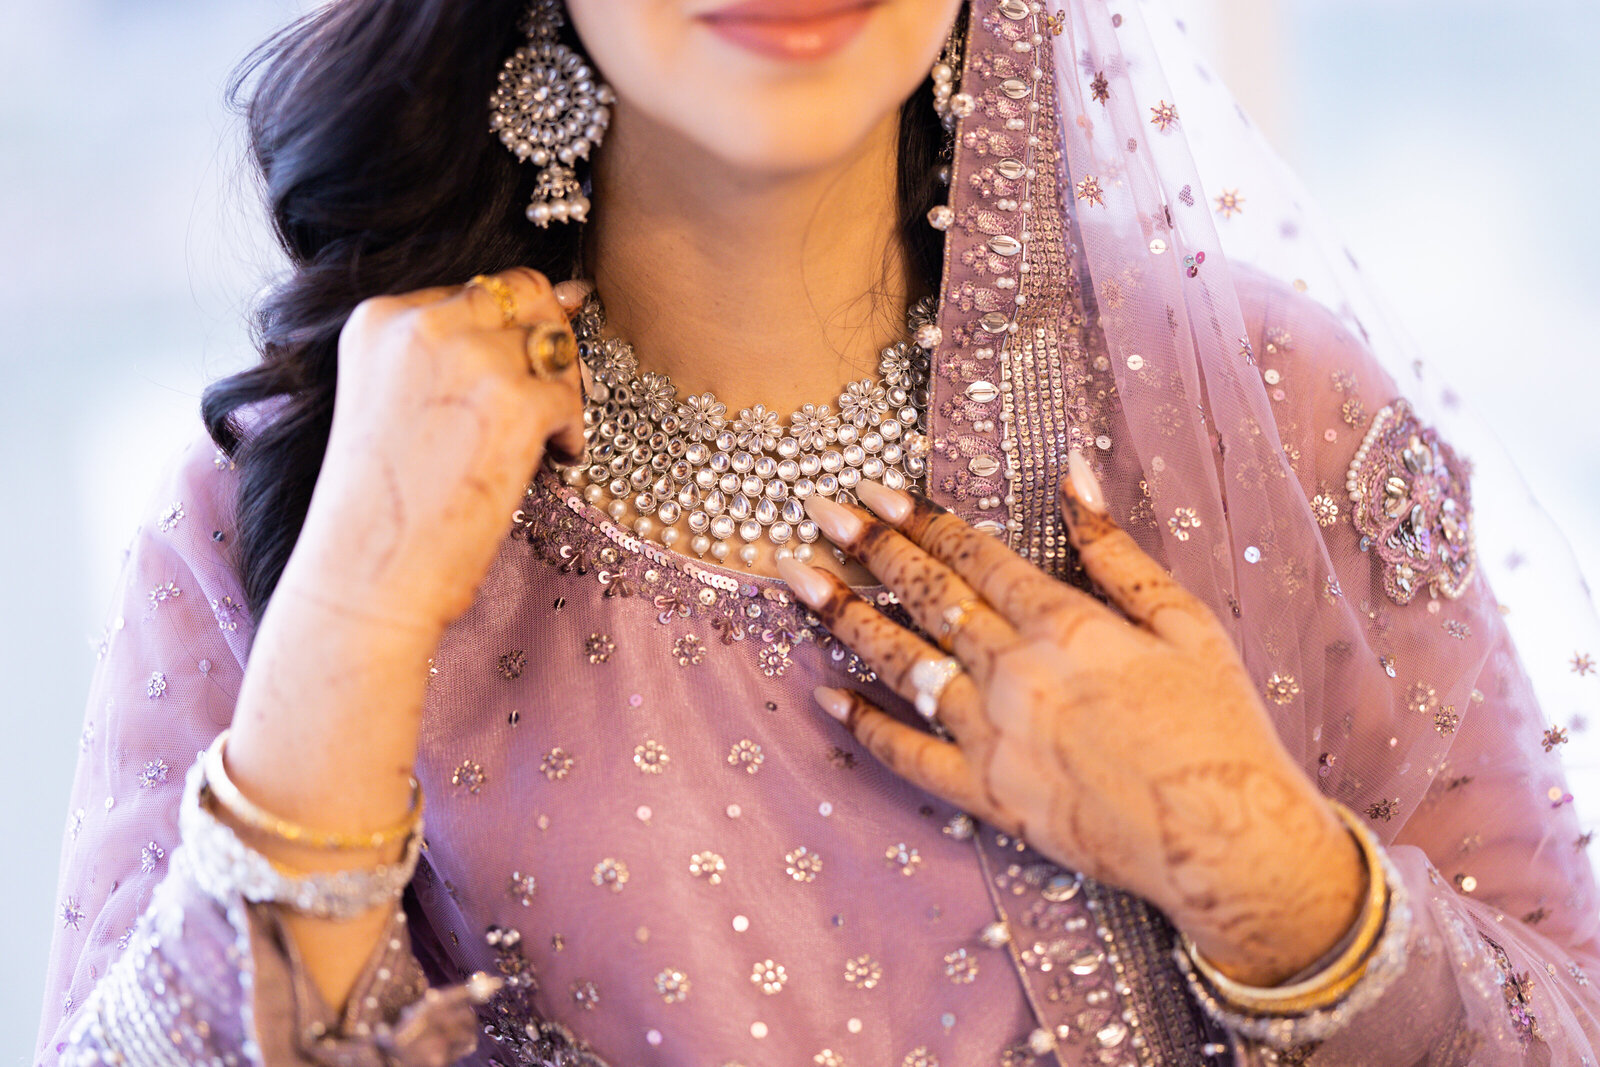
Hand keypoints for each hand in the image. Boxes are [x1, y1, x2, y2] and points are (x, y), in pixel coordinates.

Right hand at [280, 268, 587, 635]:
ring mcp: (471, 359)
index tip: (516, 374)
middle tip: (547, 398)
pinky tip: (551, 461)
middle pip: (526, 295)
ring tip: (544, 436)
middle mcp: (422, 324)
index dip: (511, 331)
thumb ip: (454, 349)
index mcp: (381, 318)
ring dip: (564, 388)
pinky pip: (571, 396)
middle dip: (548, 342)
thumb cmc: (384, 503)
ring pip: (555, 343)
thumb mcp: (396, 398)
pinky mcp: (514, 403)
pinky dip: (571, 432)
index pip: (479, 290)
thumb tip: (565, 294)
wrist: (365, 576)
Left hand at [775, 455, 1365, 986]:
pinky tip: (825, 695)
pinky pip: (908, 756)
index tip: (878, 491)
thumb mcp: (1186, 623)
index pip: (975, 557)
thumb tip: (1073, 477)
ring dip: (845, 617)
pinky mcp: (986, 795)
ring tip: (798, 578)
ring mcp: (992, 735)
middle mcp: (1014, 672)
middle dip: (871, 547)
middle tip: (822, 511)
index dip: (923, 520)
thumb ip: (1118, 553)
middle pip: (927, 597)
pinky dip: (865, 725)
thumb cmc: (1219, 727)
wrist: (1227, 841)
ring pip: (902, 663)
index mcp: (1064, 624)